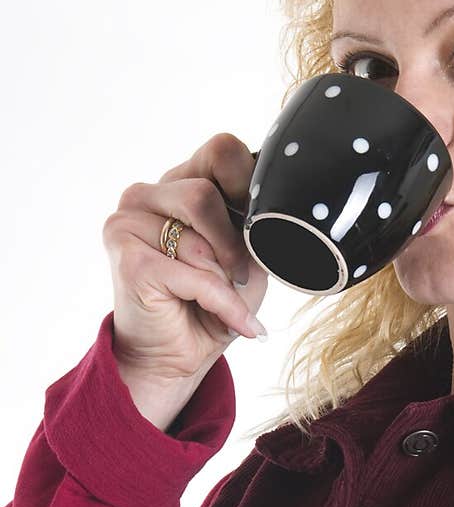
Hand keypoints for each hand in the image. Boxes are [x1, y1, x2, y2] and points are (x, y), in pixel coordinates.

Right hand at [102, 132, 269, 387]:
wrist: (177, 356)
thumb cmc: (212, 302)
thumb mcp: (247, 255)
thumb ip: (254, 222)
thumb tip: (274, 204)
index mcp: (179, 182)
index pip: (220, 150)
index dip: (248, 186)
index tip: (259, 225)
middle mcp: (147, 195)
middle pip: (204, 194)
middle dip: (233, 244)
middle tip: (241, 275)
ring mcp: (128, 223)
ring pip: (198, 239)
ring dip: (224, 280)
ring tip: (226, 299)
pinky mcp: (127, 259)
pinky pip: (193, 275)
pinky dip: (223, 303)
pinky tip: (233, 321)